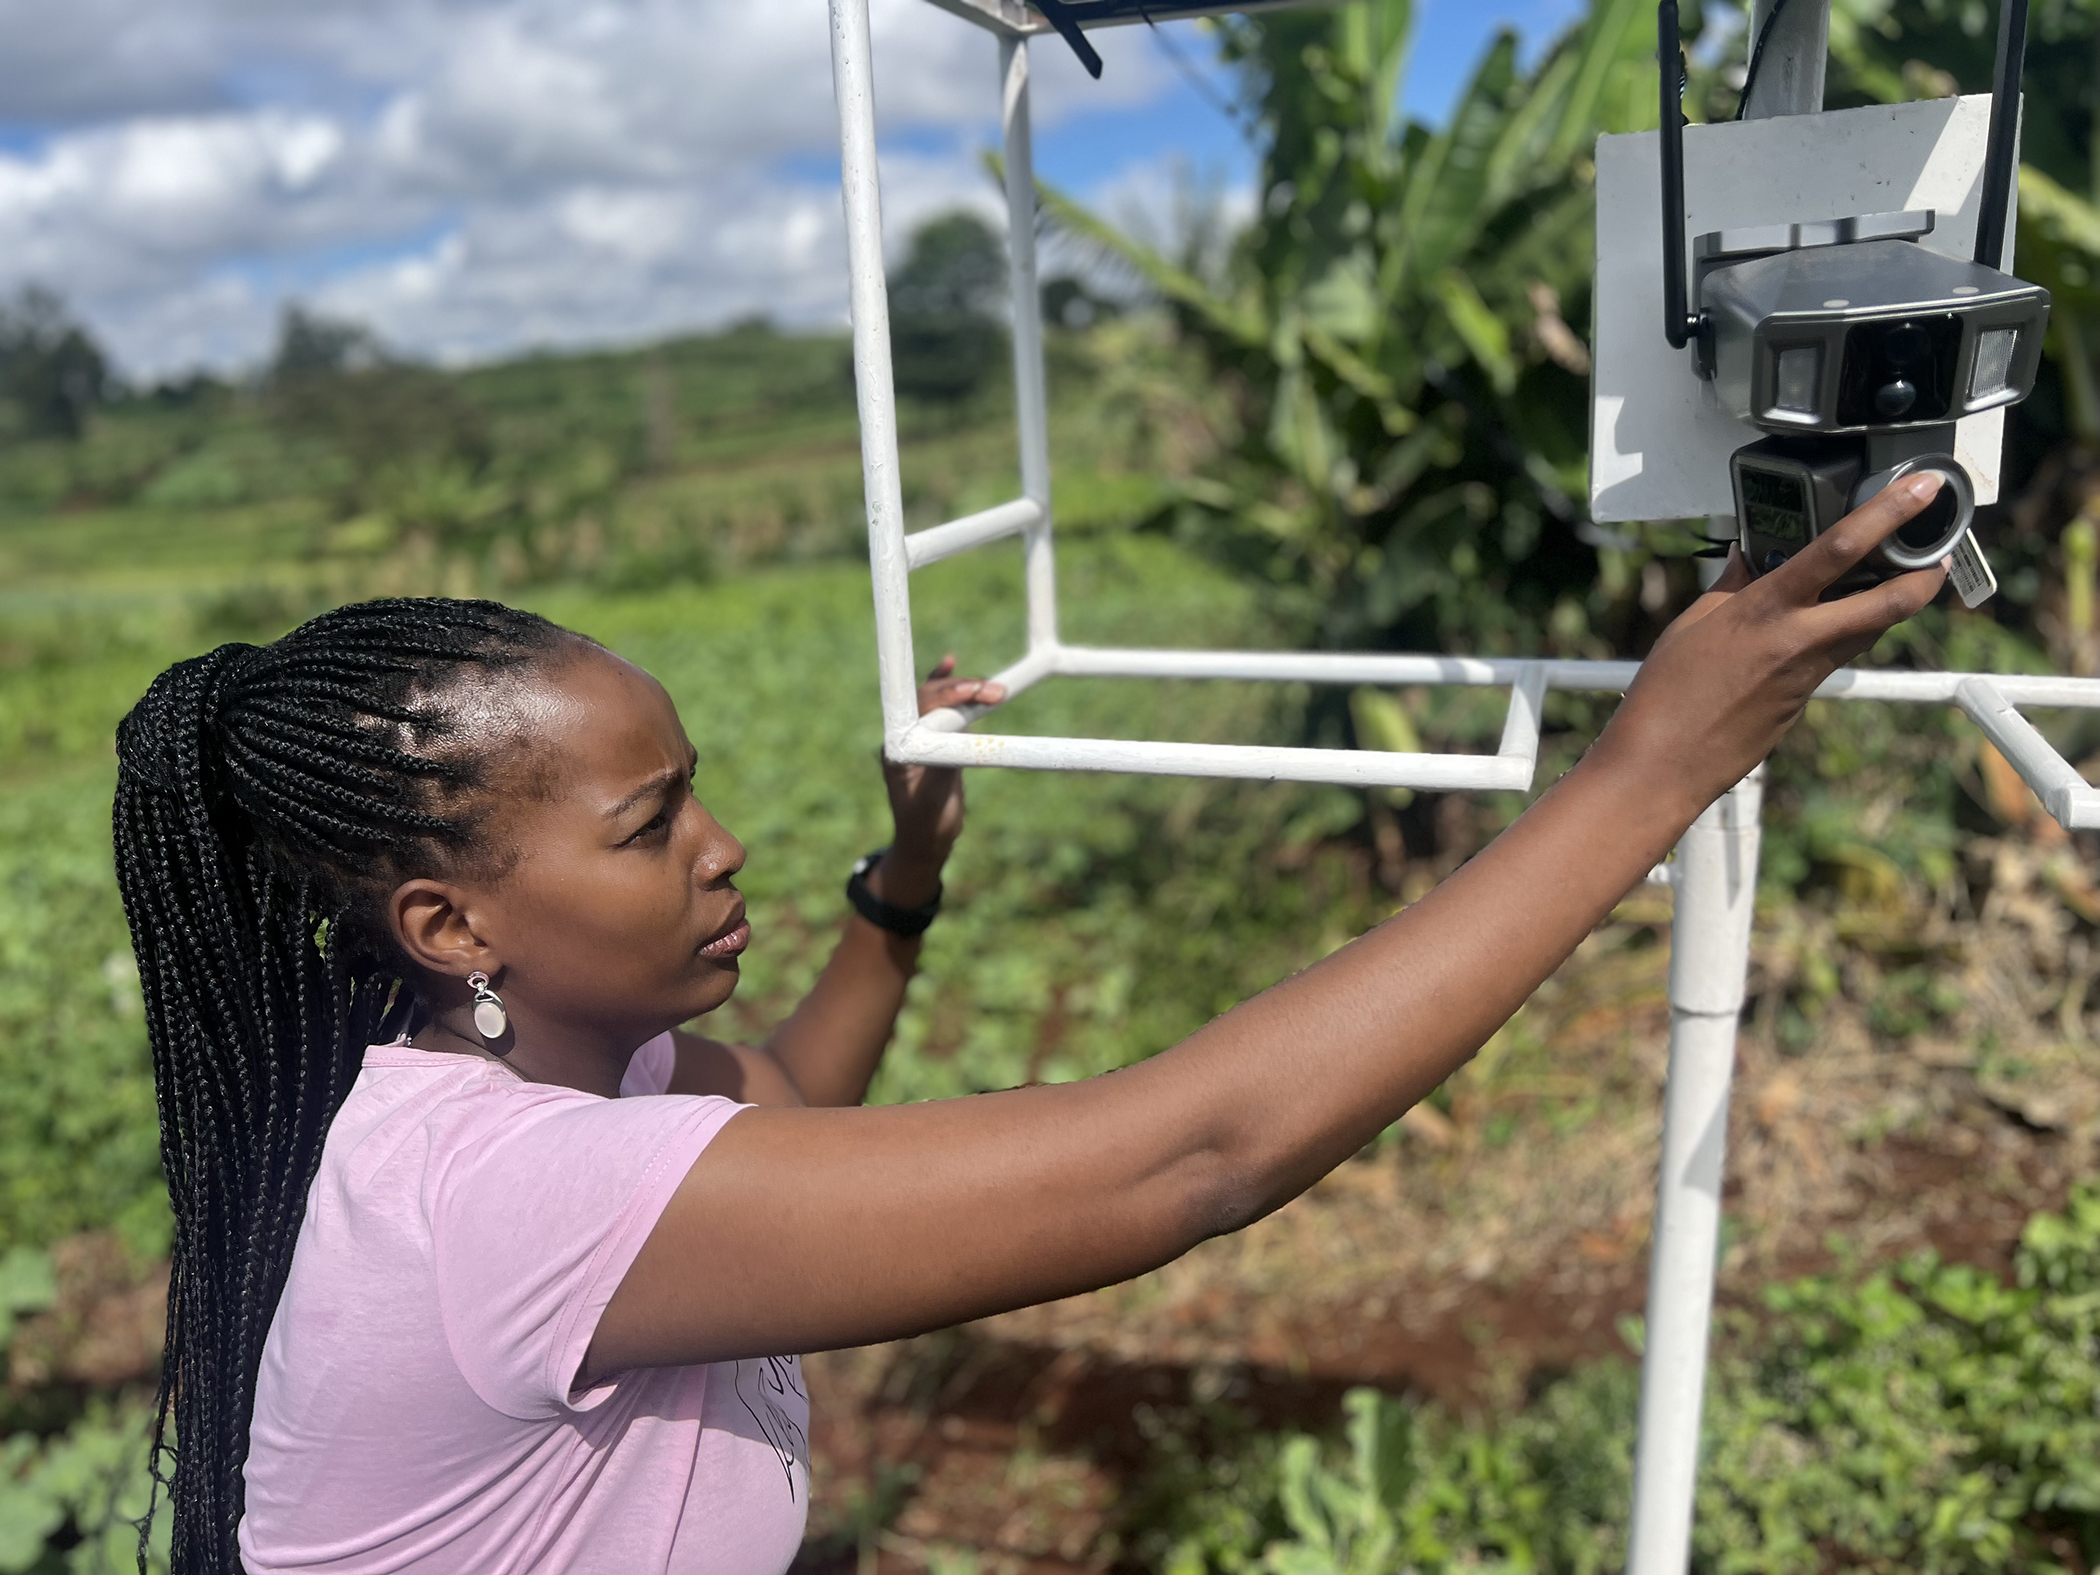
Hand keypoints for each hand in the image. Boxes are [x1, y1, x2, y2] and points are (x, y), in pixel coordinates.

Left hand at [876, 655, 1006, 905]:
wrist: (927, 842)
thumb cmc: (927, 825)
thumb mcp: (937, 798)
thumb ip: (943, 765)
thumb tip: (958, 735)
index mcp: (898, 748)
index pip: (918, 711)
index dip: (943, 696)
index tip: (969, 692)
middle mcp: (905, 737)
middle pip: (929, 700)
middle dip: (961, 691)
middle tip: (992, 691)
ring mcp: (921, 737)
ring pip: (940, 701)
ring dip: (966, 690)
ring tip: (993, 688)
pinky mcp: (938, 741)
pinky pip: (943, 709)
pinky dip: (949, 688)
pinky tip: (949, 663)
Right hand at [1593, 473, 1950, 818]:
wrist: (1665, 762)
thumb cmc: (1666, 695)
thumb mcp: (1693, 624)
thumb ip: (1730, 586)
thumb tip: (1747, 557)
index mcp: (1766, 608)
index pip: (1841, 549)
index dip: (1889, 514)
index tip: (1921, 490)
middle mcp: (1799, 639)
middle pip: (1891, 601)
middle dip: (1927, 575)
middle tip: (1941, 552)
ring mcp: (1808, 672)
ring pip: (1871, 628)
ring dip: (1890, 602)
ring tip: (1891, 578)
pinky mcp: (1805, 698)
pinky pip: (1837, 654)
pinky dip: (1844, 631)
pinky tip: (1824, 622)